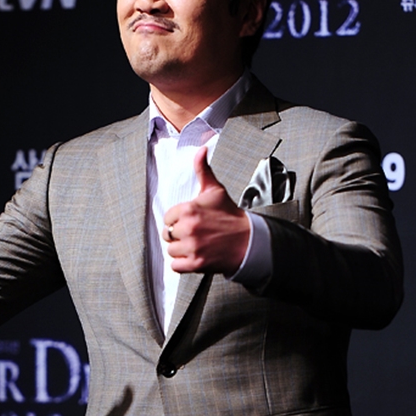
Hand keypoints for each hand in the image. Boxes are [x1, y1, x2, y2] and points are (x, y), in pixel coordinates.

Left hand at [162, 147, 249, 274]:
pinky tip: (194, 256)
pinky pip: (175, 266)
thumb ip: (203, 170)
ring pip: (171, 250)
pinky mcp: (196, 263)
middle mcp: (189, 228)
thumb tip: (201, 150)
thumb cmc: (230, 216)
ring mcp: (192, 246)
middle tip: (193, 234)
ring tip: (196, 245)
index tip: (190, 221)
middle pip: (167, 234)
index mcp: (189, 209)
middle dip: (178, 235)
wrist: (247, 241)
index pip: (168, 217)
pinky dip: (183, 264)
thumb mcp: (215, 191)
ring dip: (180, 250)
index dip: (177, 220)